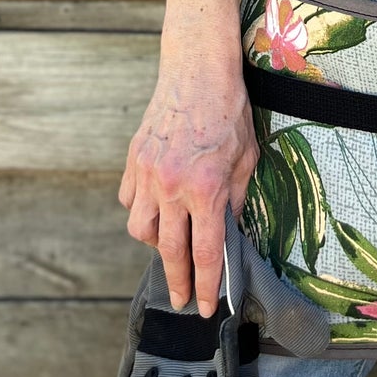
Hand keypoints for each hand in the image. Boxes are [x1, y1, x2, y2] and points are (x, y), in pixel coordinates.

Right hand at [118, 57, 258, 317]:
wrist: (197, 69)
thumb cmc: (229, 111)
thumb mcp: (247, 158)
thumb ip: (235, 199)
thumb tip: (228, 231)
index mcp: (206, 189)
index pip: (205, 253)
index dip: (206, 285)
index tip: (206, 306)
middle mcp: (172, 186)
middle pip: (170, 251)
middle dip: (177, 281)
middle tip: (180, 300)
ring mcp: (148, 173)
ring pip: (141, 229)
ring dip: (156, 243)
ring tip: (170, 242)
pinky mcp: (134, 159)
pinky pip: (130, 199)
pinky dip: (141, 209)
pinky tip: (155, 206)